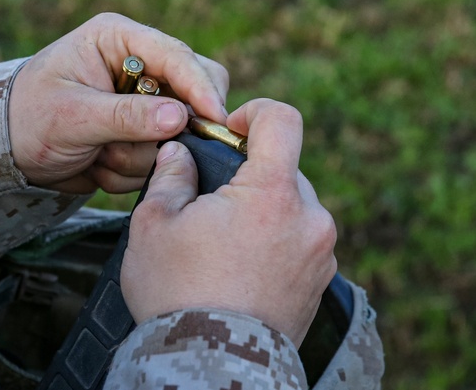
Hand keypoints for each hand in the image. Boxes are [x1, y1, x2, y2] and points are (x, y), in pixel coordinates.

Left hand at [8, 13, 229, 193]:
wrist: (6, 152)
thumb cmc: (28, 117)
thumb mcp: (72, 116)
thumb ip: (125, 116)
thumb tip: (179, 117)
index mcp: (118, 39)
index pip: (176, 56)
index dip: (200, 87)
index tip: (215, 118)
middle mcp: (139, 65)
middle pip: (196, 88)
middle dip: (171, 127)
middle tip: (150, 148)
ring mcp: (144, 101)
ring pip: (179, 132)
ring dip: (138, 156)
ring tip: (97, 156)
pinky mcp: (142, 133)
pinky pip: (160, 158)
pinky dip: (130, 170)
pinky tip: (97, 164)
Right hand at [120, 99, 337, 345]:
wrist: (211, 370)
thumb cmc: (177, 294)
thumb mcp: (154, 225)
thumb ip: (171, 175)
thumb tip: (180, 152)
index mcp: (272, 194)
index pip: (283, 119)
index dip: (254, 112)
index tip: (228, 131)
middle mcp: (309, 218)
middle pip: (283, 167)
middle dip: (248, 175)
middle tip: (209, 202)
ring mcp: (321, 254)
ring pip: (291, 206)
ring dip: (262, 210)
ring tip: (222, 244)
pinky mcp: (321, 283)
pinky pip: (299, 241)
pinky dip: (274, 241)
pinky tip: (239, 267)